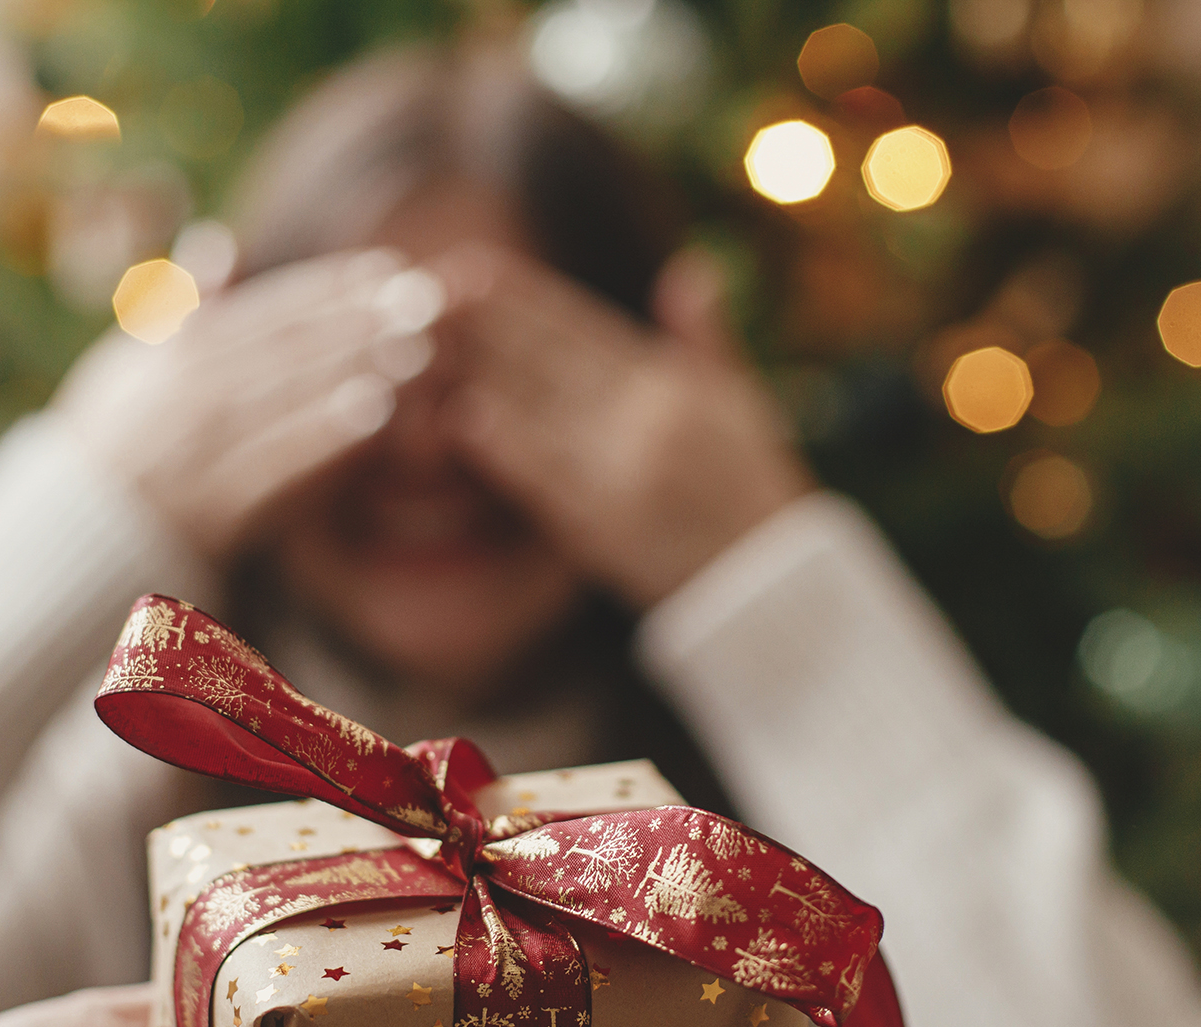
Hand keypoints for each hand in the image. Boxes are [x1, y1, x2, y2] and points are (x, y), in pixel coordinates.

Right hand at [50, 250, 445, 555]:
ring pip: (287, 397)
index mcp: (177, 353)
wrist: (72, 531)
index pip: (269, 311)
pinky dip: (324, 435)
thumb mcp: (135, 361)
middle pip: (288, 347)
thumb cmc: (116, 437)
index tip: (391, 268)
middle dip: (360, 320)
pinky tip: (376, 414)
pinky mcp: (211, 504)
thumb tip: (216, 236)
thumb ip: (185, 305)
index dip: (331, 287)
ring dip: (353, 367)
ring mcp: (199, 449)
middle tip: (428, 300)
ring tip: (417, 348)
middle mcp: (187, 394)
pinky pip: (275, 463)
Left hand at [438, 246, 812, 609]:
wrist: (770, 584)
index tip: (478, 268)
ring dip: (483, 372)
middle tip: (433, 288)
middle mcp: (647, 416)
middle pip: (552, 358)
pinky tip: (464, 420)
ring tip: (431, 342)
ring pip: (540, 407)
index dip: (529, 297)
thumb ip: (707, 338)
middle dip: (490, 321)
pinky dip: (506, 446)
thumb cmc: (753, 491)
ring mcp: (623, 469)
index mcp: (675, 384)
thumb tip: (689, 268)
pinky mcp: (605, 524)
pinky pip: (546, 477)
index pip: (586, 327)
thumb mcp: (743, 404)